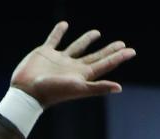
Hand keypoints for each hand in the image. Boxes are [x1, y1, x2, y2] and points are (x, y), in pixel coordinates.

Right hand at [10, 21, 135, 108]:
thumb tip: (119, 88)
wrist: (27, 92)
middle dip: (108, 50)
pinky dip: (59, 32)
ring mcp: (59, 60)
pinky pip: (54, 39)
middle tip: (121, 44)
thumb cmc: (53, 92)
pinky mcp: (45, 53)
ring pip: (77, 47)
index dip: (119, 57)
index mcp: (82, 75)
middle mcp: (73, 67)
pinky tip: (64, 25)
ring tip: (97, 33)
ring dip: (87, 40)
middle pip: (95, 56)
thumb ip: (98, 88)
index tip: (132, 51)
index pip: (105, 64)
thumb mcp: (78, 88)